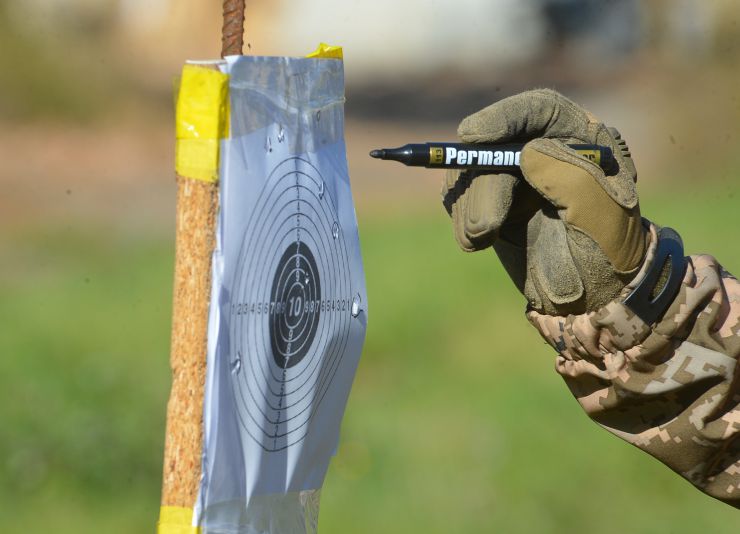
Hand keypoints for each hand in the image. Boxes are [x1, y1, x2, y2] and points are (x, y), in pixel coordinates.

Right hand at [442, 89, 646, 315]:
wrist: (591, 297)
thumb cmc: (609, 256)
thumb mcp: (603, 218)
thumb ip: (572, 179)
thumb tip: (527, 151)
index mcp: (582, 142)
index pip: (540, 110)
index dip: (504, 116)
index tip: (473, 137)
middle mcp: (544, 152)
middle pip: (495, 144)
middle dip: (483, 184)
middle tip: (486, 227)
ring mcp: (514, 178)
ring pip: (470, 172)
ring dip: (470, 208)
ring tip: (484, 241)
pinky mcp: (491, 203)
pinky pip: (460, 198)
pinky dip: (462, 220)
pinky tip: (478, 242)